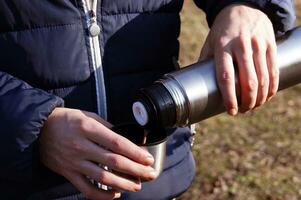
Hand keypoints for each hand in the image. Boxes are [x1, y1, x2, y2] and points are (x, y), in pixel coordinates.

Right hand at [39, 108, 156, 199]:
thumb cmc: (67, 120)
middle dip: (136, 169)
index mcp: (88, 128)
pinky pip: (86, 188)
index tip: (147, 158)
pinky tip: (114, 194)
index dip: (135, 152)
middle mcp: (81, 146)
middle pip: (114, 161)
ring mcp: (74, 162)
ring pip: (102, 177)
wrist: (39, 129)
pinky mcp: (68, 173)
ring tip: (138, 185)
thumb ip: (107, 127)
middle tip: (151, 174)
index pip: (117, 143)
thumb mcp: (88, 116)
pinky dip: (101, 194)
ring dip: (123, 183)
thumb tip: (125, 139)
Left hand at [200, 4, 277, 114]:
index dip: (229, 97)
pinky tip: (267, 96)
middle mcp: (241, 45)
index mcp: (222, 46)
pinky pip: (274, 70)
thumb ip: (205, 62)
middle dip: (247, 101)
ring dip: (259, 98)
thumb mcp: (210, 42)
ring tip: (253, 107)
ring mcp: (258, 44)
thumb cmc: (223, 30)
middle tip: (243, 111)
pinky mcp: (270, 44)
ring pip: (263, 78)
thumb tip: (196, 84)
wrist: (243, 7)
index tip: (231, 111)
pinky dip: (272, 87)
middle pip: (248, 81)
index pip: (226, 76)